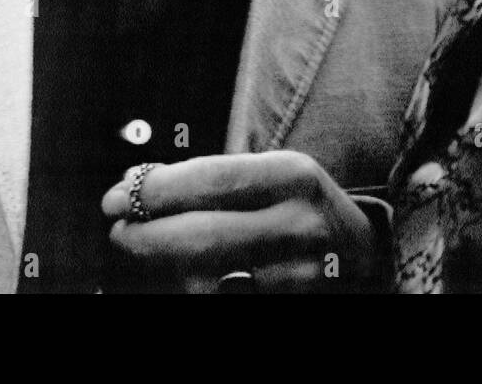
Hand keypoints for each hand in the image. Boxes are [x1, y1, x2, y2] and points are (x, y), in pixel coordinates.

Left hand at [102, 152, 379, 292]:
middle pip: (204, 237)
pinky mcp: (295, 307)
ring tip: (152, 260)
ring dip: (169, 274)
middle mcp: (300, 223)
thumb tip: (136, 180)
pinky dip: (201, 294)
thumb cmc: (300, 208)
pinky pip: (229, 304)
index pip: (210, 180)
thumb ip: (211, 178)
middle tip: (119, 234)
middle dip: (149, 238)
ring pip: (210, 284)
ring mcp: (301, 275)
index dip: (156, 192)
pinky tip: (190, 284)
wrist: (365, 256)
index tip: (115, 199)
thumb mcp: (271, 177)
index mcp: (292, 175)